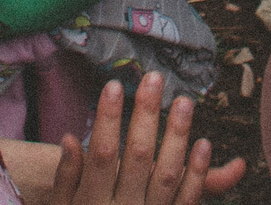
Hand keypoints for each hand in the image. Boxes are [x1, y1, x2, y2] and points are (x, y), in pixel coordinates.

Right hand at [47, 73, 243, 204]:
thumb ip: (66, 178)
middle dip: (147, 115)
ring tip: (184, 101)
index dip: (108, 119)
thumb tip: (69, 138)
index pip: (102, 154)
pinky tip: (203, 143)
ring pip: (168, 175)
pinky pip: (187, 201)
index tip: (114, 84)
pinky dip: (198, 174)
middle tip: (154, 78)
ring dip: (178, 137)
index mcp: (92, 203)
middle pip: (138, 157)